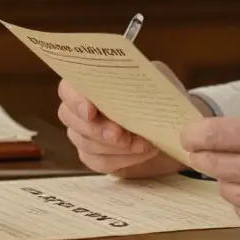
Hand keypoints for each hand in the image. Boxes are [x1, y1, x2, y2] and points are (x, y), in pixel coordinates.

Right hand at [57, 61, 203, 178]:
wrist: (172, 122)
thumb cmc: (158, 93)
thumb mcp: (156, 77)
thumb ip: (140, 78)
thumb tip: (132, 84)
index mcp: (90, 82)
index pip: (67, 89)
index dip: (75, 100)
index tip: (90, 110)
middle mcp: (80, 109)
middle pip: (71, 119)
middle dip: (97, 129)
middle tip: (120, 135)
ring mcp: (83, 134)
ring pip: (86, 144)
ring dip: (115, 146)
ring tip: (141, 144)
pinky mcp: (95, 157)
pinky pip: (99, 162)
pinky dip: (121, 159)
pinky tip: (140, 152)